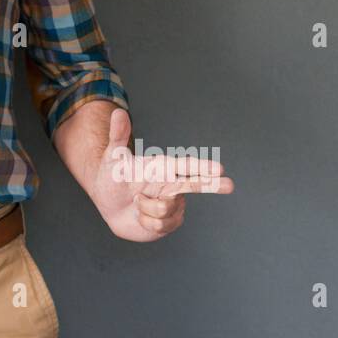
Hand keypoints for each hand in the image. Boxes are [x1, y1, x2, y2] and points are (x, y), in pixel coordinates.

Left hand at [83, 107, 233, 241]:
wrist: (108, 202)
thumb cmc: (113, 176)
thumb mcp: (113, 157)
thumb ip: (118, 136)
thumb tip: (118, 112)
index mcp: (164, 168)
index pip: (185, 166)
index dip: (201, 168)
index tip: (218, 169)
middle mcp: (172, 185)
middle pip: (196, 185)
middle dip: (212, 185)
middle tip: (229, 184)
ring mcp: (173, 205)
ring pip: (166, 210)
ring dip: (145, 209)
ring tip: (136, 202)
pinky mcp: (169, 223)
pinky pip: (161, 226)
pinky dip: (145, 223)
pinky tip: (140, 216)